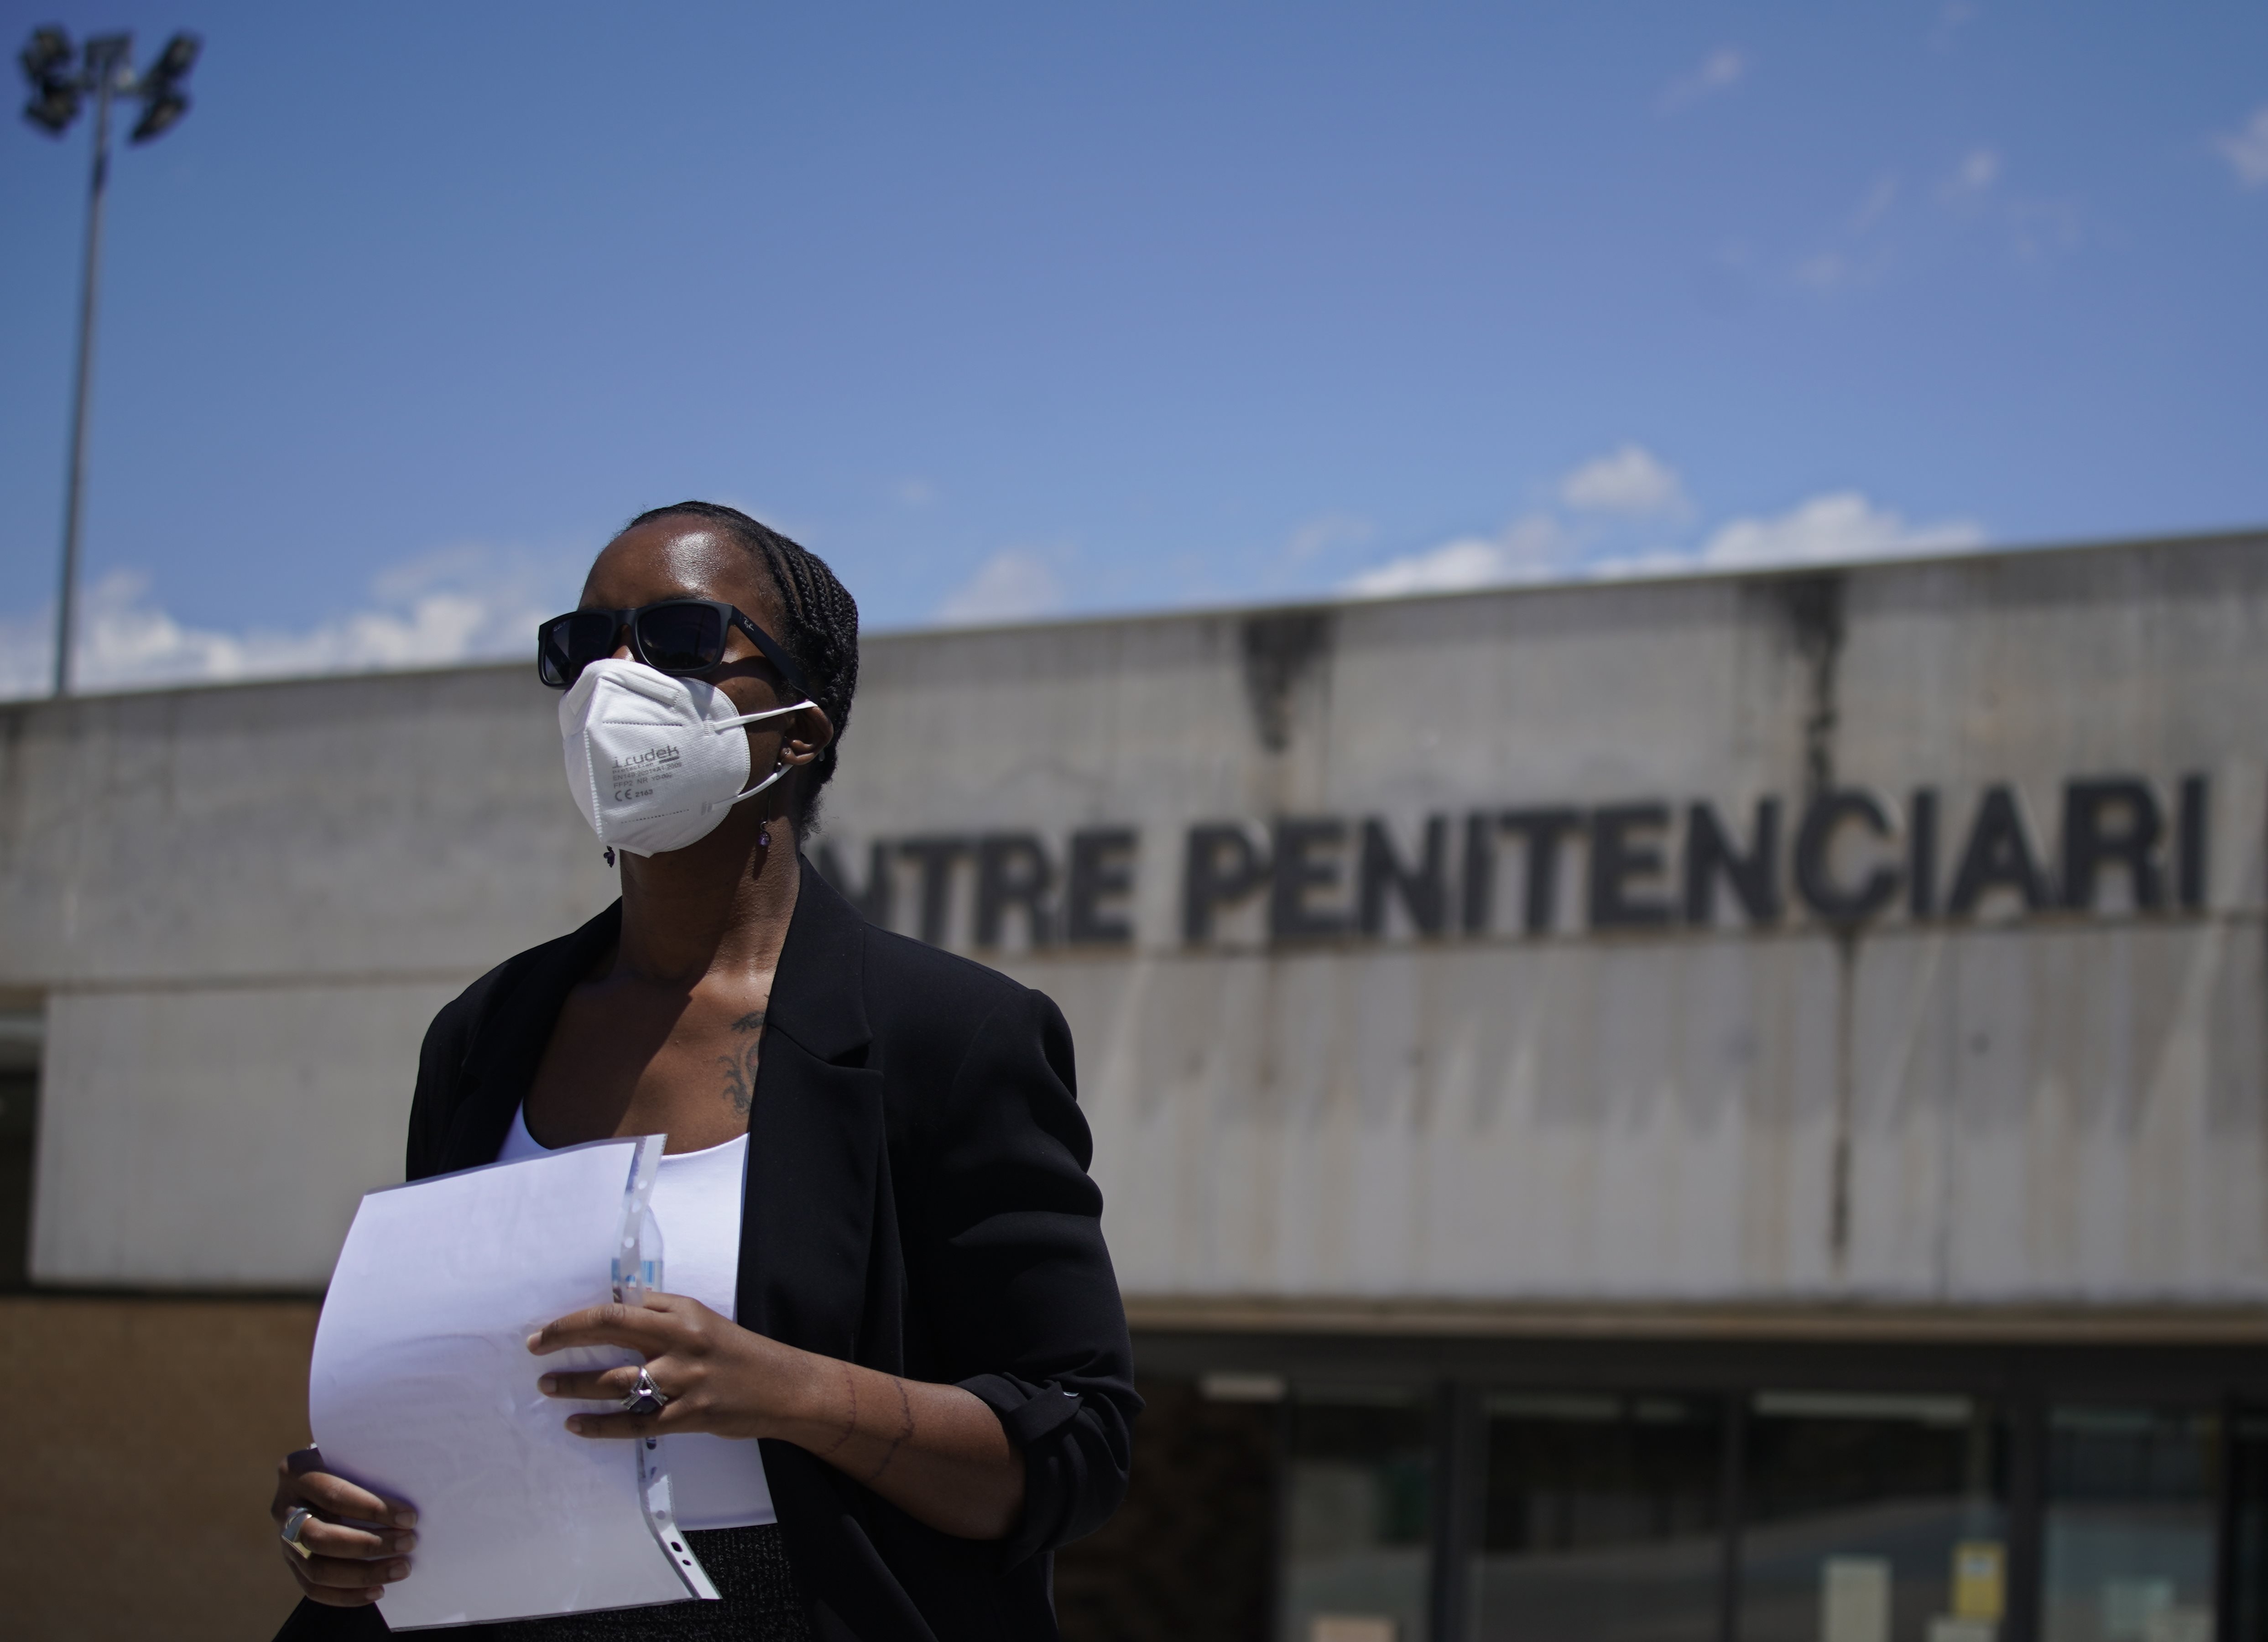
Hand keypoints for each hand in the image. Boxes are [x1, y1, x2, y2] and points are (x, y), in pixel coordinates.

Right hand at [270, 1448, 416, 1606]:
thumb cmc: (352, 1460)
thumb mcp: (356, 1454)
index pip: (334, 1495)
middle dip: (367, 1545)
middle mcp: (284, 1507)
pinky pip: (313, 1589)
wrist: (324, 1473)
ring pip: (316, 1568)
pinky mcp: (292, 1563)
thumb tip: (417, 1495)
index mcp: (297, 1470)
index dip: (372, 1509)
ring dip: (363, 1574)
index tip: (409, 1518)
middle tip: (409, 1544)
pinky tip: (379, 1591)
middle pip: (320, 1537)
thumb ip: (372, 1468)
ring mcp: (283, 1539)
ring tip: (401, 1569)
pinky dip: (347, 1594)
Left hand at [529, 1292, 812, 1440]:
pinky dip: (602, 1426)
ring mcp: (685, 1381)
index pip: (619, 1308)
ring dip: (576, 1384)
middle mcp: (681, 1342)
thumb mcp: (704, 1321)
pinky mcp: (690, 1416)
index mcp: (683, 1315)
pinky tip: (577, 1425)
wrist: (785, 1387)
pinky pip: (636, 1423)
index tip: (548, 1329)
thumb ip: (663, 1312)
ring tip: (548, 1387)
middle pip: (612, 1330)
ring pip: (618, 1381)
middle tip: (535, 1348)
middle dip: (566, 1337)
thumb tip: (620, 1305)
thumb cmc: (739, 1353)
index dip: (578, 1318)